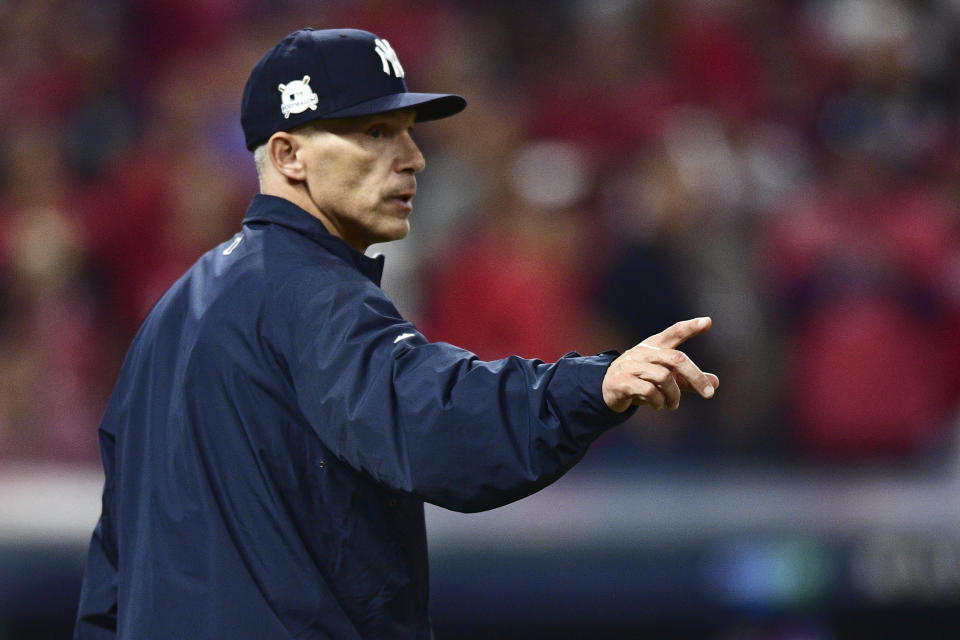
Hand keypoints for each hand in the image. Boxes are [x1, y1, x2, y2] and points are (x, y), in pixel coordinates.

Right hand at [602, 317, 718, 412]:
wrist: (609, 387)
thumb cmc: (642, 377)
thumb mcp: (666, 376)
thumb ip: (688, 379)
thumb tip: (715, 383)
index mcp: (655, 346)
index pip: (674, 332)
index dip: (690, 327)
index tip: (707, 322)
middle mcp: (644, 352)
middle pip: (676, 359)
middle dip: (696, 376)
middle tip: (709, 394)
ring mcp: (632, 365)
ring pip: (664, 377)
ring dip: (674, 395)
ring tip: (673, 404)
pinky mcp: (622, 381)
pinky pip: (649, 391)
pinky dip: (658, 401)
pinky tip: (658, 405)